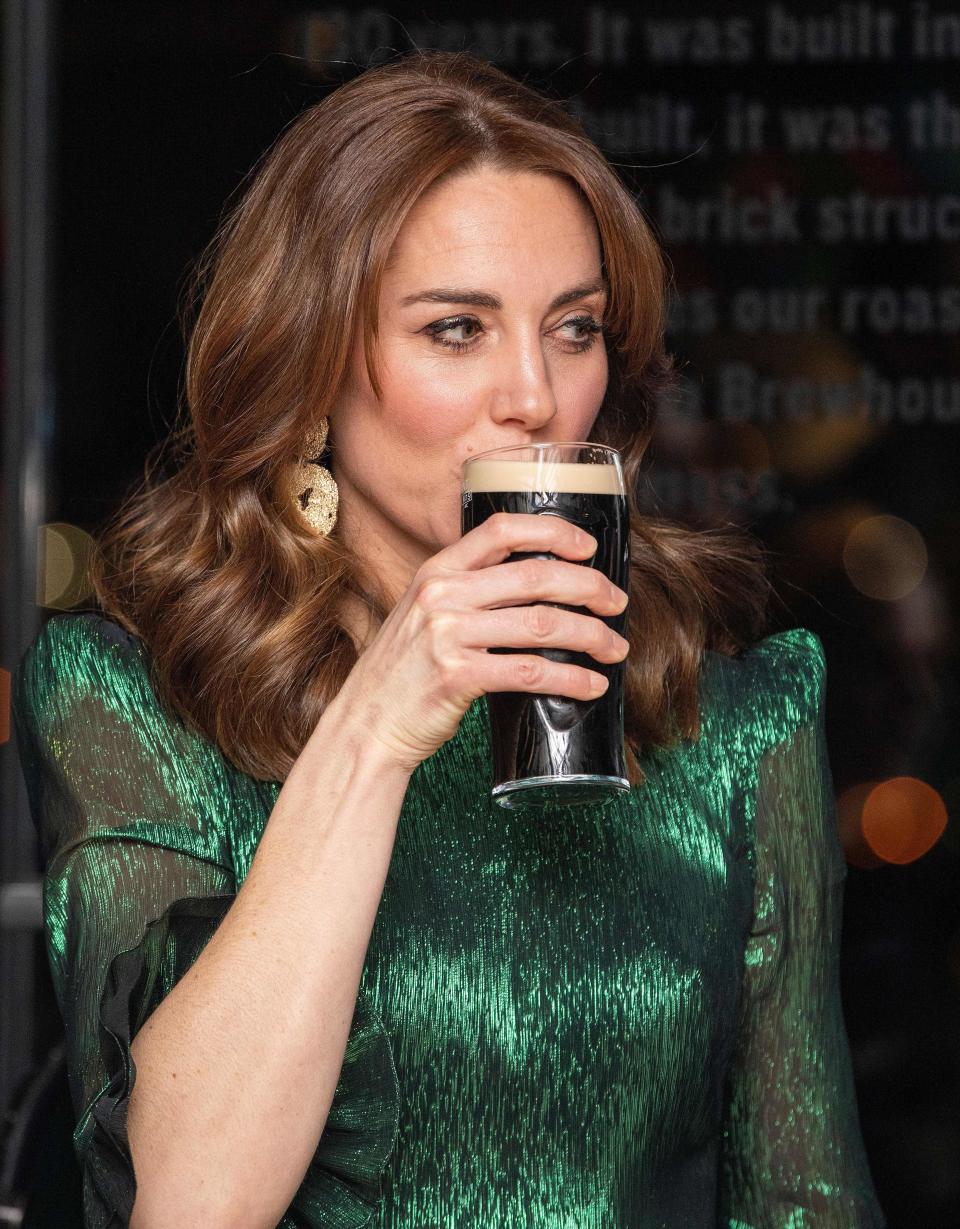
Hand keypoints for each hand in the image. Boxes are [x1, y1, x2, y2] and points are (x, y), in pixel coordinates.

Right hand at [331, 512, 629, 772]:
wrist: (366, 725)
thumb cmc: (404, 673)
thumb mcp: (424, 614)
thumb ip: (467, 592)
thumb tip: (535, 586)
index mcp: (437, 571)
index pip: (502, 530)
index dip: (552, 532)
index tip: (588, 548)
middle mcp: (442, 596)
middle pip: (535, 576)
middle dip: (589, 588)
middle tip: (617, 603)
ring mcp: (448, 635)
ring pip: (542, 625)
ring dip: (591, 636)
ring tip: (614, 648)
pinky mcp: (458, 677)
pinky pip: (531, 672)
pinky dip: (571, 679)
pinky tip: (591, 685)